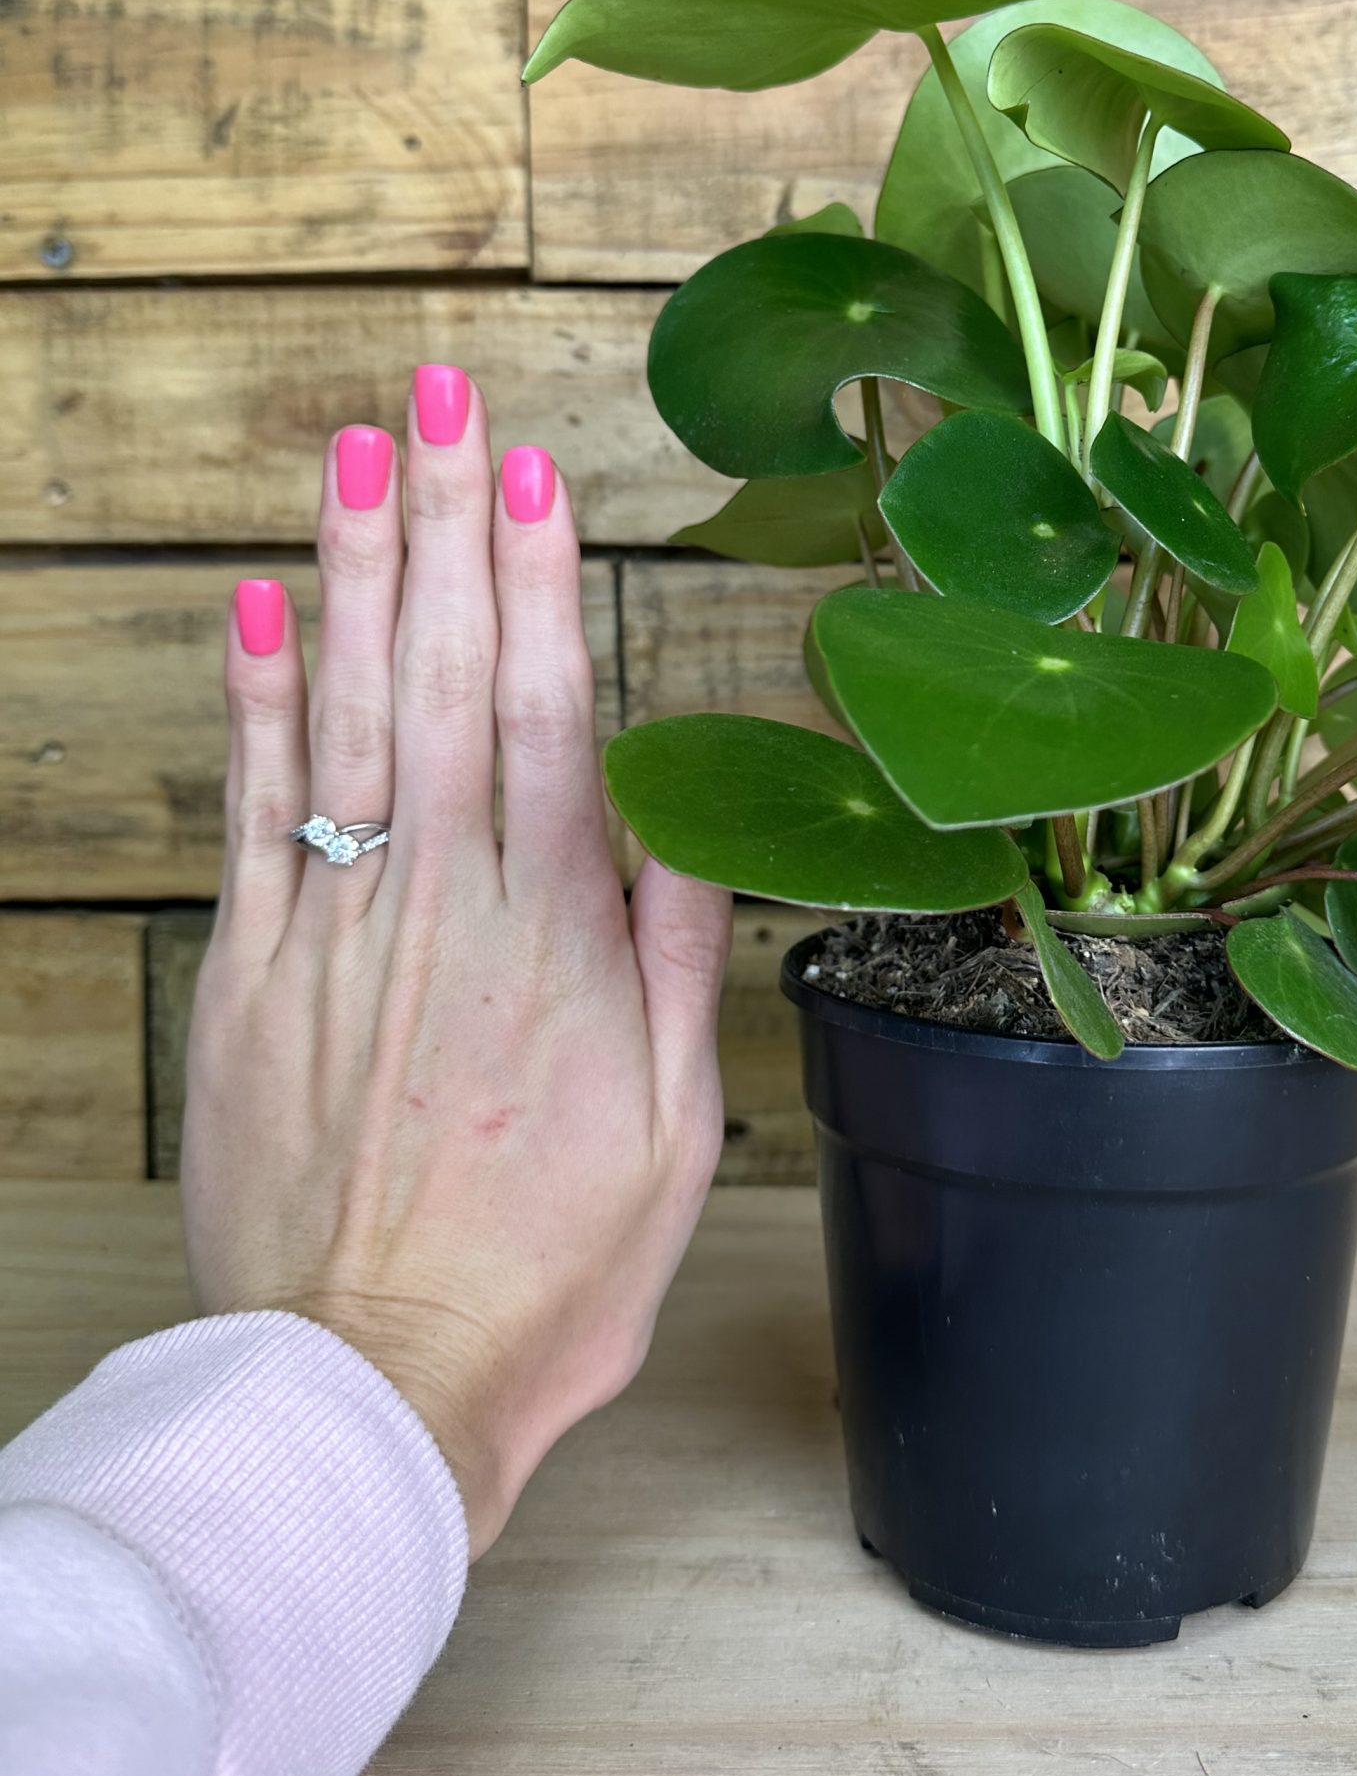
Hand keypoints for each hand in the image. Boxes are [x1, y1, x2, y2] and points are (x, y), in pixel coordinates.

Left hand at [182, 367, 729, 1554]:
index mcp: (555, 936)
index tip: (531, 467)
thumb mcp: (675, 1126)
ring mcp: (336, 929)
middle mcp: (440, 904)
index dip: (534, 578)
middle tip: (443, 395)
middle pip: (440, 676)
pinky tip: (255, 606)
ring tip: (359, 450)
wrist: (377, 1380)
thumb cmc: (544, 1271)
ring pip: (344, 717)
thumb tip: (686, 815)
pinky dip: (253, 703)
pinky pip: (253, 812)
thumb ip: (676, 958)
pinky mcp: (252, 975)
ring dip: (352, 573)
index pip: (542, 711)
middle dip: (444, 521)